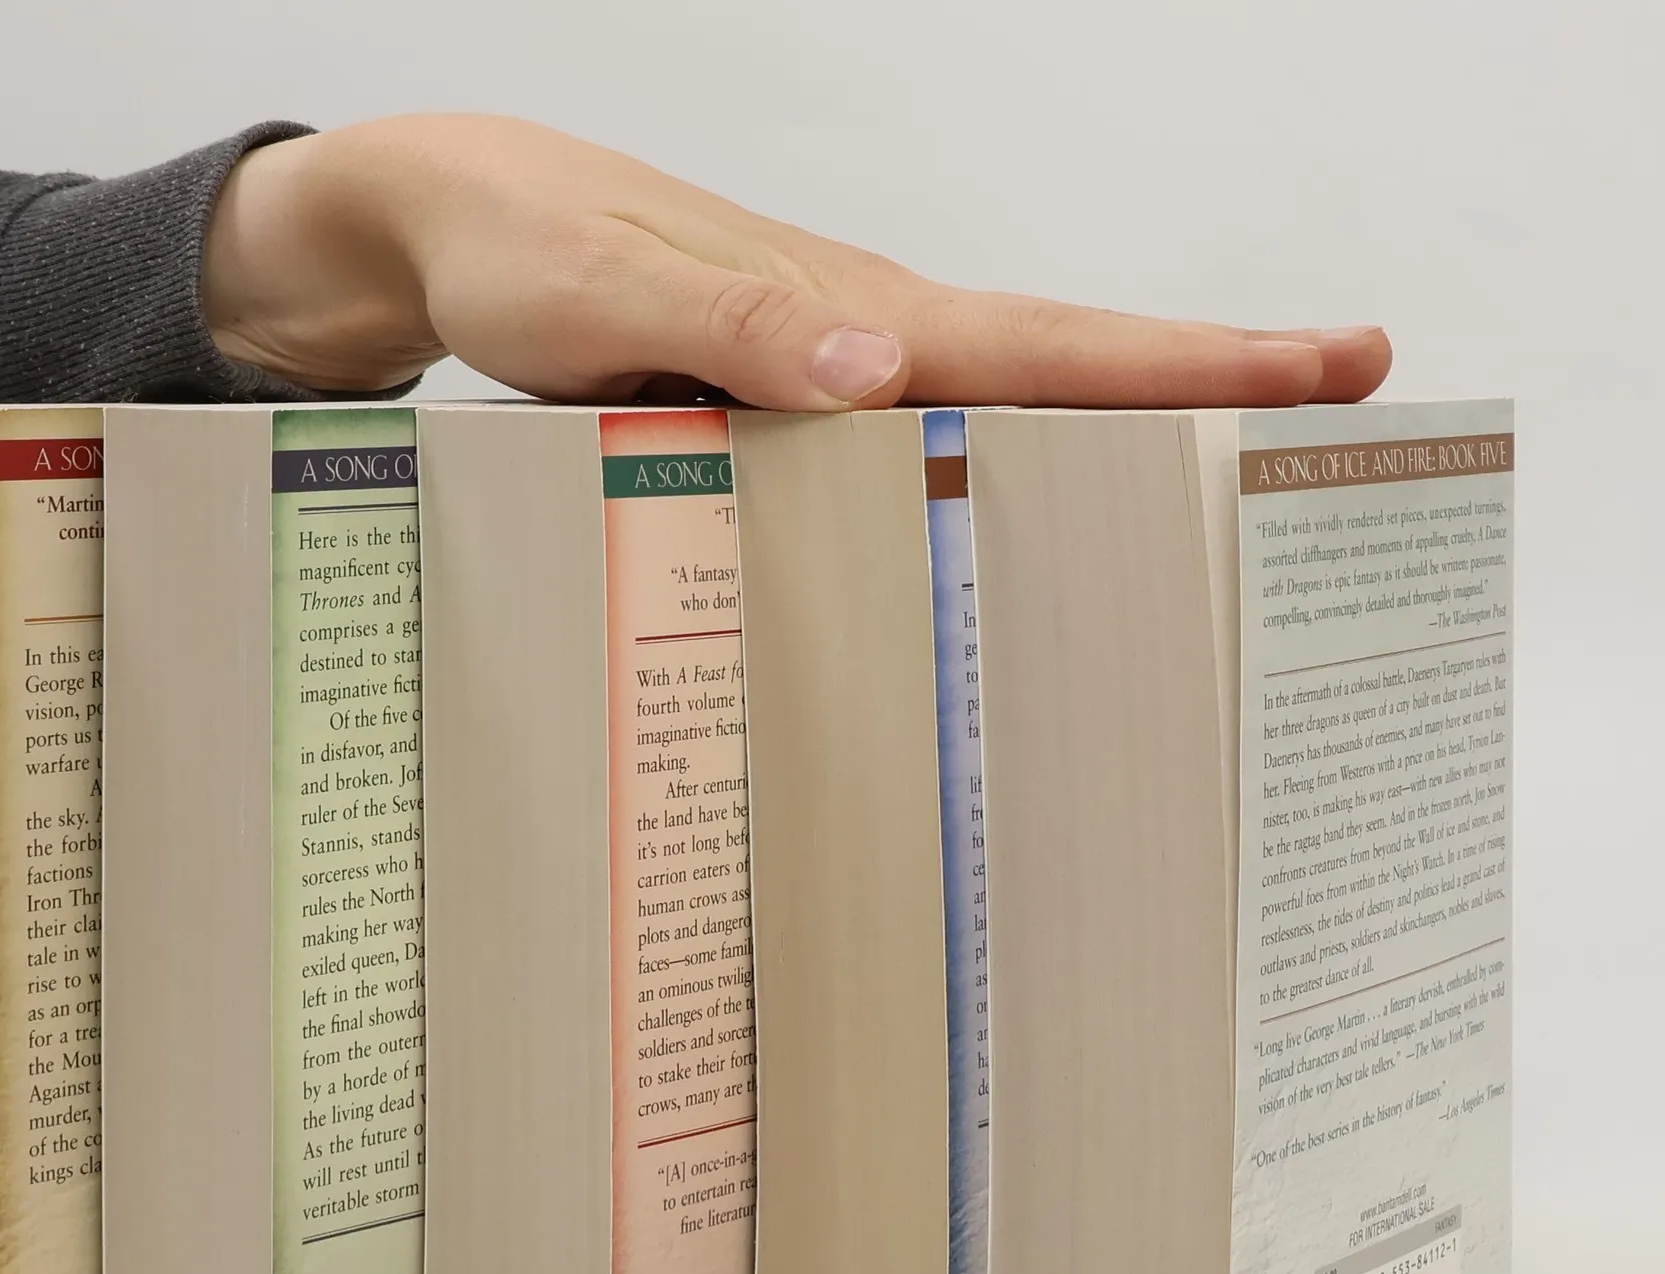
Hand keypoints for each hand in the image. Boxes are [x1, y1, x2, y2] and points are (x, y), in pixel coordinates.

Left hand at [203, 115, 1389, 410]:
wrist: (445, 225)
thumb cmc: (518, 248)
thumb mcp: (602, 296)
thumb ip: (731, 329)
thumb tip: (880, 368)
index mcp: (852, 306)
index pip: (1052, 343)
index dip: (1191, 362)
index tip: (1328, 365)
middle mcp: (865, 338)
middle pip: (1064, 375)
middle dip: (1204, 398)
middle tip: (1343, 419)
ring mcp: (832, 371)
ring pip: (1000, 418)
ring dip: (1110, 449)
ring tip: (1217, 507)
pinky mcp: (786, 402)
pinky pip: (913, 449)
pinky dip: (989, 479)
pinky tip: (1017, 532)